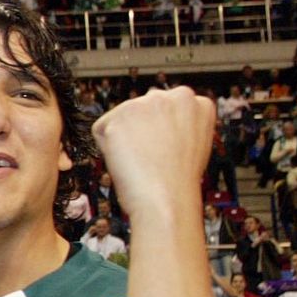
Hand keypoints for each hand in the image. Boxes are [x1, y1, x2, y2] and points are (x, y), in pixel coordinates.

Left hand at [94, 87, 214, 219]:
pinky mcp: (119, 115)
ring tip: (142, 160)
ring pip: (120, 119)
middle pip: (141, 110)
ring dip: (123, 139)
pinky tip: (127, 160)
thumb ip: (177, 124)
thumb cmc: (177, 182)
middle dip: (140, 131)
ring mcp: (146, 103)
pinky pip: (101, 130)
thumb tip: (154, 119)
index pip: (163, 110)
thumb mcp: (192, 143)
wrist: (168, 201)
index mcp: (196, 102)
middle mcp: (174, 95)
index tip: (167, 151)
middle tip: (153, 158)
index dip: (160, 134)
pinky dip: (106, 147)